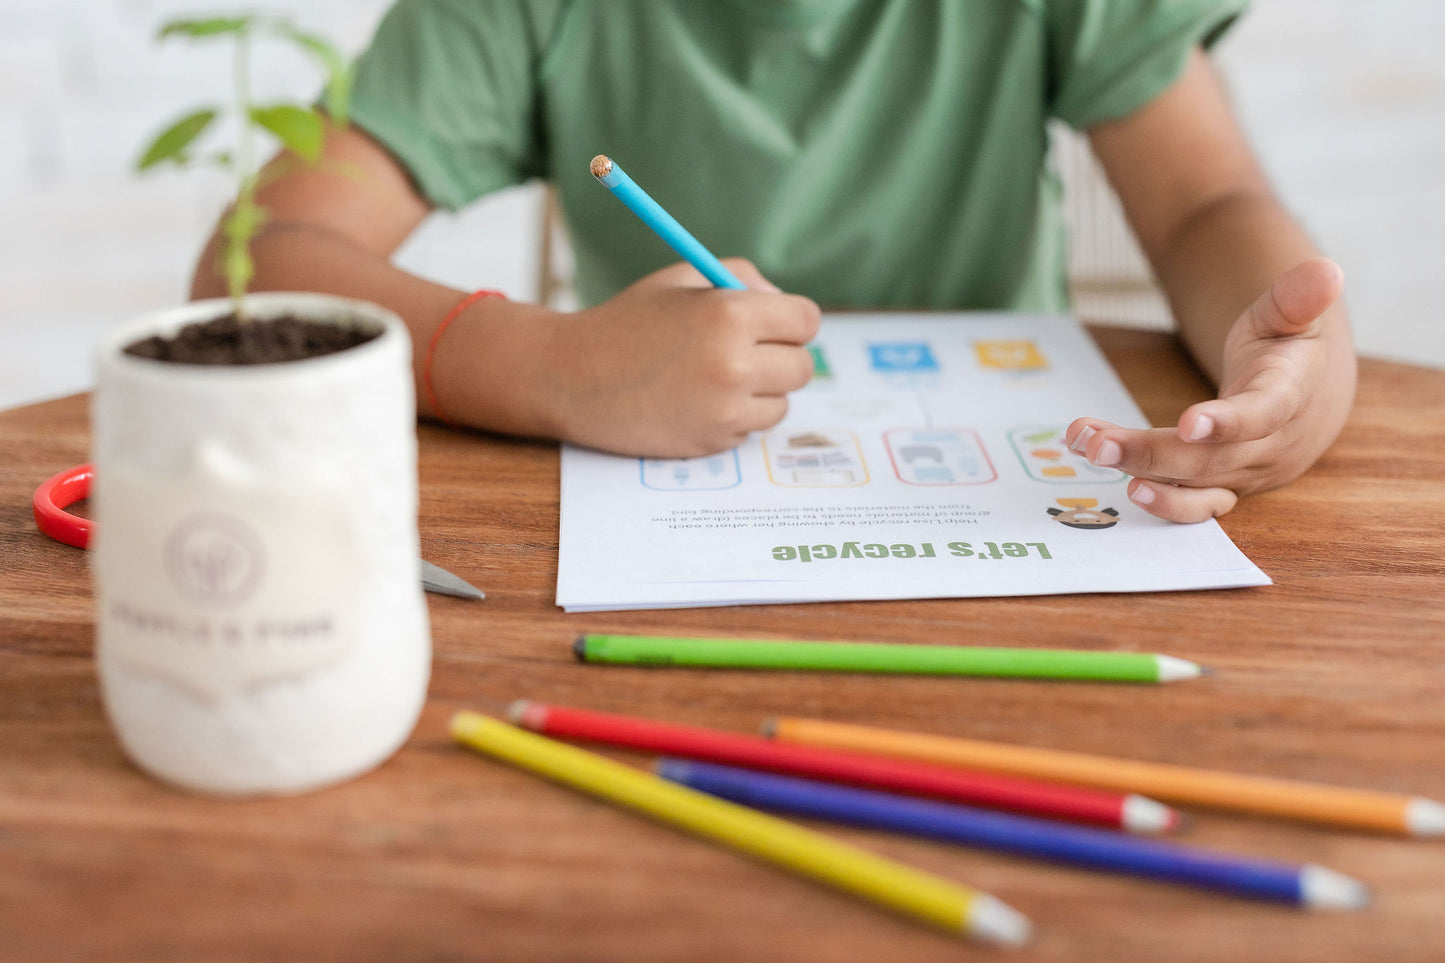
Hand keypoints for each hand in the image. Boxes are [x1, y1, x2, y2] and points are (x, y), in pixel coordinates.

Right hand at [549, 259, 820, 455]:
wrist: (572, 377)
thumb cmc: (628, 322)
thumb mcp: (681, 279)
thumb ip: (740, 279)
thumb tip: (783, 300)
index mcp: (731, 314)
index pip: (806, 320)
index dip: (793, 322)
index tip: (778, 327)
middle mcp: (735, 365)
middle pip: (802, 367)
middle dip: (782, 358)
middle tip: (750, 354)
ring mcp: (725, 410)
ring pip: (781, 403)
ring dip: (761, 392)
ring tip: (715, 378)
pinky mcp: (713, 442)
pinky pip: (750, 429)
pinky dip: (734, 417)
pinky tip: (695, 402)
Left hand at [1066, 258, 1352, 522]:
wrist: (1310, 399)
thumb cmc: (1289, 349)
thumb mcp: (1291, 315)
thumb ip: (1298, 295)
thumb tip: (1327, 269)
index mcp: (1291, 395)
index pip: (1263, 413)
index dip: (1227, 422)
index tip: (1189, 423)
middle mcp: (1271, 445)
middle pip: (1210, 458)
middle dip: (1150, 452)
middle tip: (1096, 442)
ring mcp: (1248, 473)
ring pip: (1193, 481)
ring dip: (1138, 469)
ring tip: (1091, 449)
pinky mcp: (1227, 487)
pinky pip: (1194, 504)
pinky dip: (1161, 501)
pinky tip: (1122, 485)